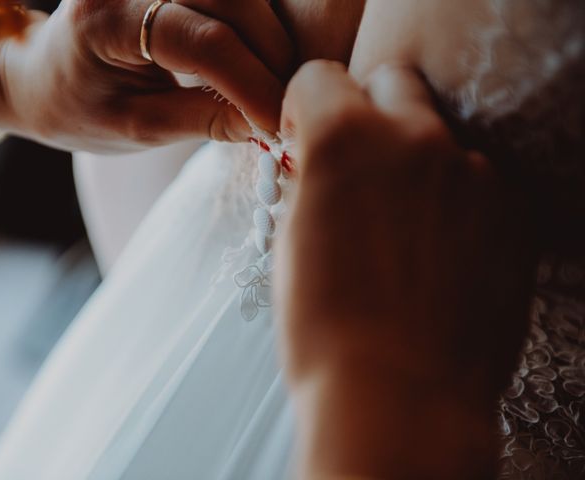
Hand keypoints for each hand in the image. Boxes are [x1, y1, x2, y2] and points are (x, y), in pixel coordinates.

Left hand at [0, 0, 292, 151]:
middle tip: (288, 102)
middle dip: (272, 52)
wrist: (44, 76)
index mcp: (107, 20)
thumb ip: (204, 121)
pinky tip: (259, 53)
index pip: (203, 43)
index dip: (253, 83)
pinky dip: (255, 19)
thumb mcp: (136, 129)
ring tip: (276, 81)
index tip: (282, 122)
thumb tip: (269, 122)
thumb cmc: (79, 109)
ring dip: (270, 33)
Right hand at [275, 61, 536, 478]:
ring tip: (401, 219)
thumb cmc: (327, 330)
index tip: (305, 136)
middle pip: (392, 82)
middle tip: (357, 163)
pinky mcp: (511, 209)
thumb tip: (315, 159)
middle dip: (367, 110)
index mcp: (343, 139)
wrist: (398, 398)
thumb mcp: (292, 239)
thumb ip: (309, 180)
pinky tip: (437, 247)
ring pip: (439, 131)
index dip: (305, 106)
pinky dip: (455, 195)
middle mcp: (413, 138)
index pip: (320, 77)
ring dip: (415, 157)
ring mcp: (472, 171)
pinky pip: (477, 177)